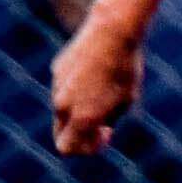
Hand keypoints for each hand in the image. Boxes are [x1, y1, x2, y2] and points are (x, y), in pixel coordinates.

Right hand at [50, 17, 143, 156]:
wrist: (112, 32)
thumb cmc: (125, 70)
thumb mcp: (125, 101)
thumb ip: (107, 120)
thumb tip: (97, 129)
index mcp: (81, 117)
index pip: (67, 149)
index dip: (86, 149)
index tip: (106, 133)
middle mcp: (63, 105)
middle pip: (61, 135)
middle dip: (79, 136)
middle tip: (102, 125)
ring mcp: (56, 87)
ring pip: (63, 111)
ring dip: (79, 112)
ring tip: (105, 93)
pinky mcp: (56, 70)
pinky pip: (64, 89)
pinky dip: (77, 91)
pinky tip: (97, 73)